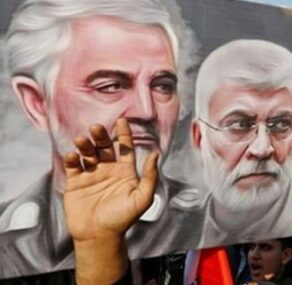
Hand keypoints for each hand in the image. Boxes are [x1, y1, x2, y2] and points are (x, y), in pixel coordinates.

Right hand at [64, 118, 158, 283]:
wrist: (99, 236)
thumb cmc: (123, 219)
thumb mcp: (142, 198)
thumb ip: (150, 176)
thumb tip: (155, 154)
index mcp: (125, 171)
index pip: (125, 147)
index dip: (124, 134)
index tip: (122, 120)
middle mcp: (108, 169)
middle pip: (104, 146)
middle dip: (100, 136)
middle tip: (96, 128)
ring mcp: (91, 175)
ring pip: (88, 153)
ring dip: (85, 144)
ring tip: (81, 140)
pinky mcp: (75, 183)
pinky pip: (73, 166)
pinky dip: (72, 159)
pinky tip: (72, 156)